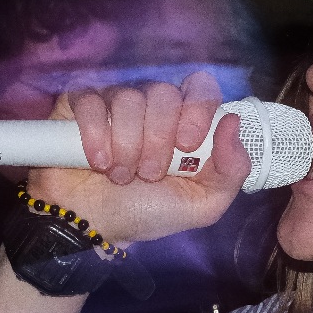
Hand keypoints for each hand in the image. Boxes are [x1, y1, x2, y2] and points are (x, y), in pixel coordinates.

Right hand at [29, 70, 250, 245]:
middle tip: (149, 173)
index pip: (201, 87)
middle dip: (158, 140)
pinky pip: (91, 101)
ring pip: (128, 99)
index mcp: (186, 122)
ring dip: (127, 146)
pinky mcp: (79, 105)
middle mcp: (152, 106)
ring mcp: (115, 102)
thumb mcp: (202, 204)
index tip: (187, 145)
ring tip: (121, 176)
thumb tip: (233, 121)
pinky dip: (95, 135)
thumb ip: (232, 170)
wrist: (94, 226)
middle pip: (164, 93)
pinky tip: (96, 162)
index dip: (197, 110)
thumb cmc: (148, 212)